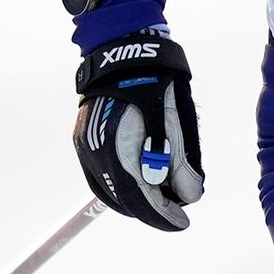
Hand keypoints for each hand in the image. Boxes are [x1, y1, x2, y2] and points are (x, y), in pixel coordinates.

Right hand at [73, 32, 205, 227]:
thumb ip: (180, 162)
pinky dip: (119, 186)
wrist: (123, 50)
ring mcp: (86, 145)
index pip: (141, 197)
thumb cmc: (155, 82)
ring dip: (134, 201)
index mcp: (121, 148)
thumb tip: (189, 196)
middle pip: (123, 199)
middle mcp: (97, 151)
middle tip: (174, 216)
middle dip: (150, 211)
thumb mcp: (176, 121)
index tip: (182, 223)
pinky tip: (137, 186)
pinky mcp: (84, 138)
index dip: (163, 215)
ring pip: (108, 189)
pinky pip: (99, 175)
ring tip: (160, 202)